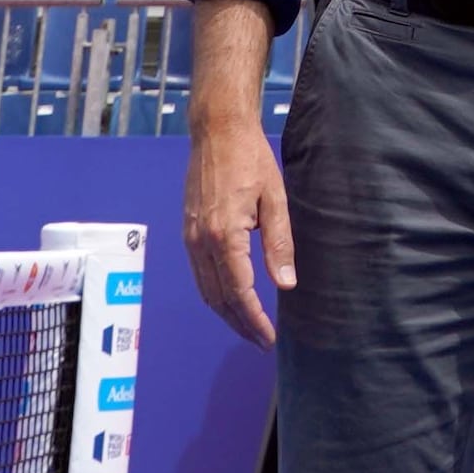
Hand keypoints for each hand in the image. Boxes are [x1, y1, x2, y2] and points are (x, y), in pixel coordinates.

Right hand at [185, 106, 293, 346]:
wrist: (217, 131)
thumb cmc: (251, 159)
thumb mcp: (275, 198)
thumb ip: (279, 242)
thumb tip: (285, 283)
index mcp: (224, 235)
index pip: (239, 292)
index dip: (254, 319)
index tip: (269, 338)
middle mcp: (201, 242)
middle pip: (218, 298)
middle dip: (240, 324)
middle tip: (262, 341)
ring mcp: (190, 238)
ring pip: (205, 290)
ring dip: (226, 313)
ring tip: (249, 327)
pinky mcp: (188, 232)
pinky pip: (199, 274)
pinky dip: (215, 294)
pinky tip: (231, 299)